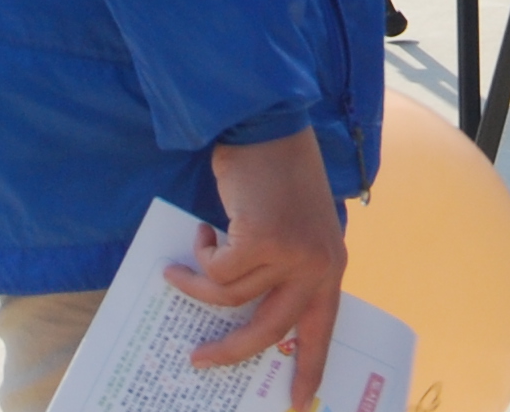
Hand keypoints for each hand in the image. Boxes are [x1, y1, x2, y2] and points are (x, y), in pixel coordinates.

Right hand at [173, 129, 345, 406]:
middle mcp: (316, 264)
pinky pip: (215, 270)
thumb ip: (284, 266)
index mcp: (330, 265)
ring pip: (229, 297)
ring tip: (179, 270)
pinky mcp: (260, 240)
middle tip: (199, 361)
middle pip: (268, 330)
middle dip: (230, 351)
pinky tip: (201, 231)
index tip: (295, 404)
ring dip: (196, 284)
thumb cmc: (277, 172)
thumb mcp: (295, 225)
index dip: (308, 368)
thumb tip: (245, 313)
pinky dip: (199, 255)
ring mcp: (290, 253)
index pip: (322, 330)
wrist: (267, 124)